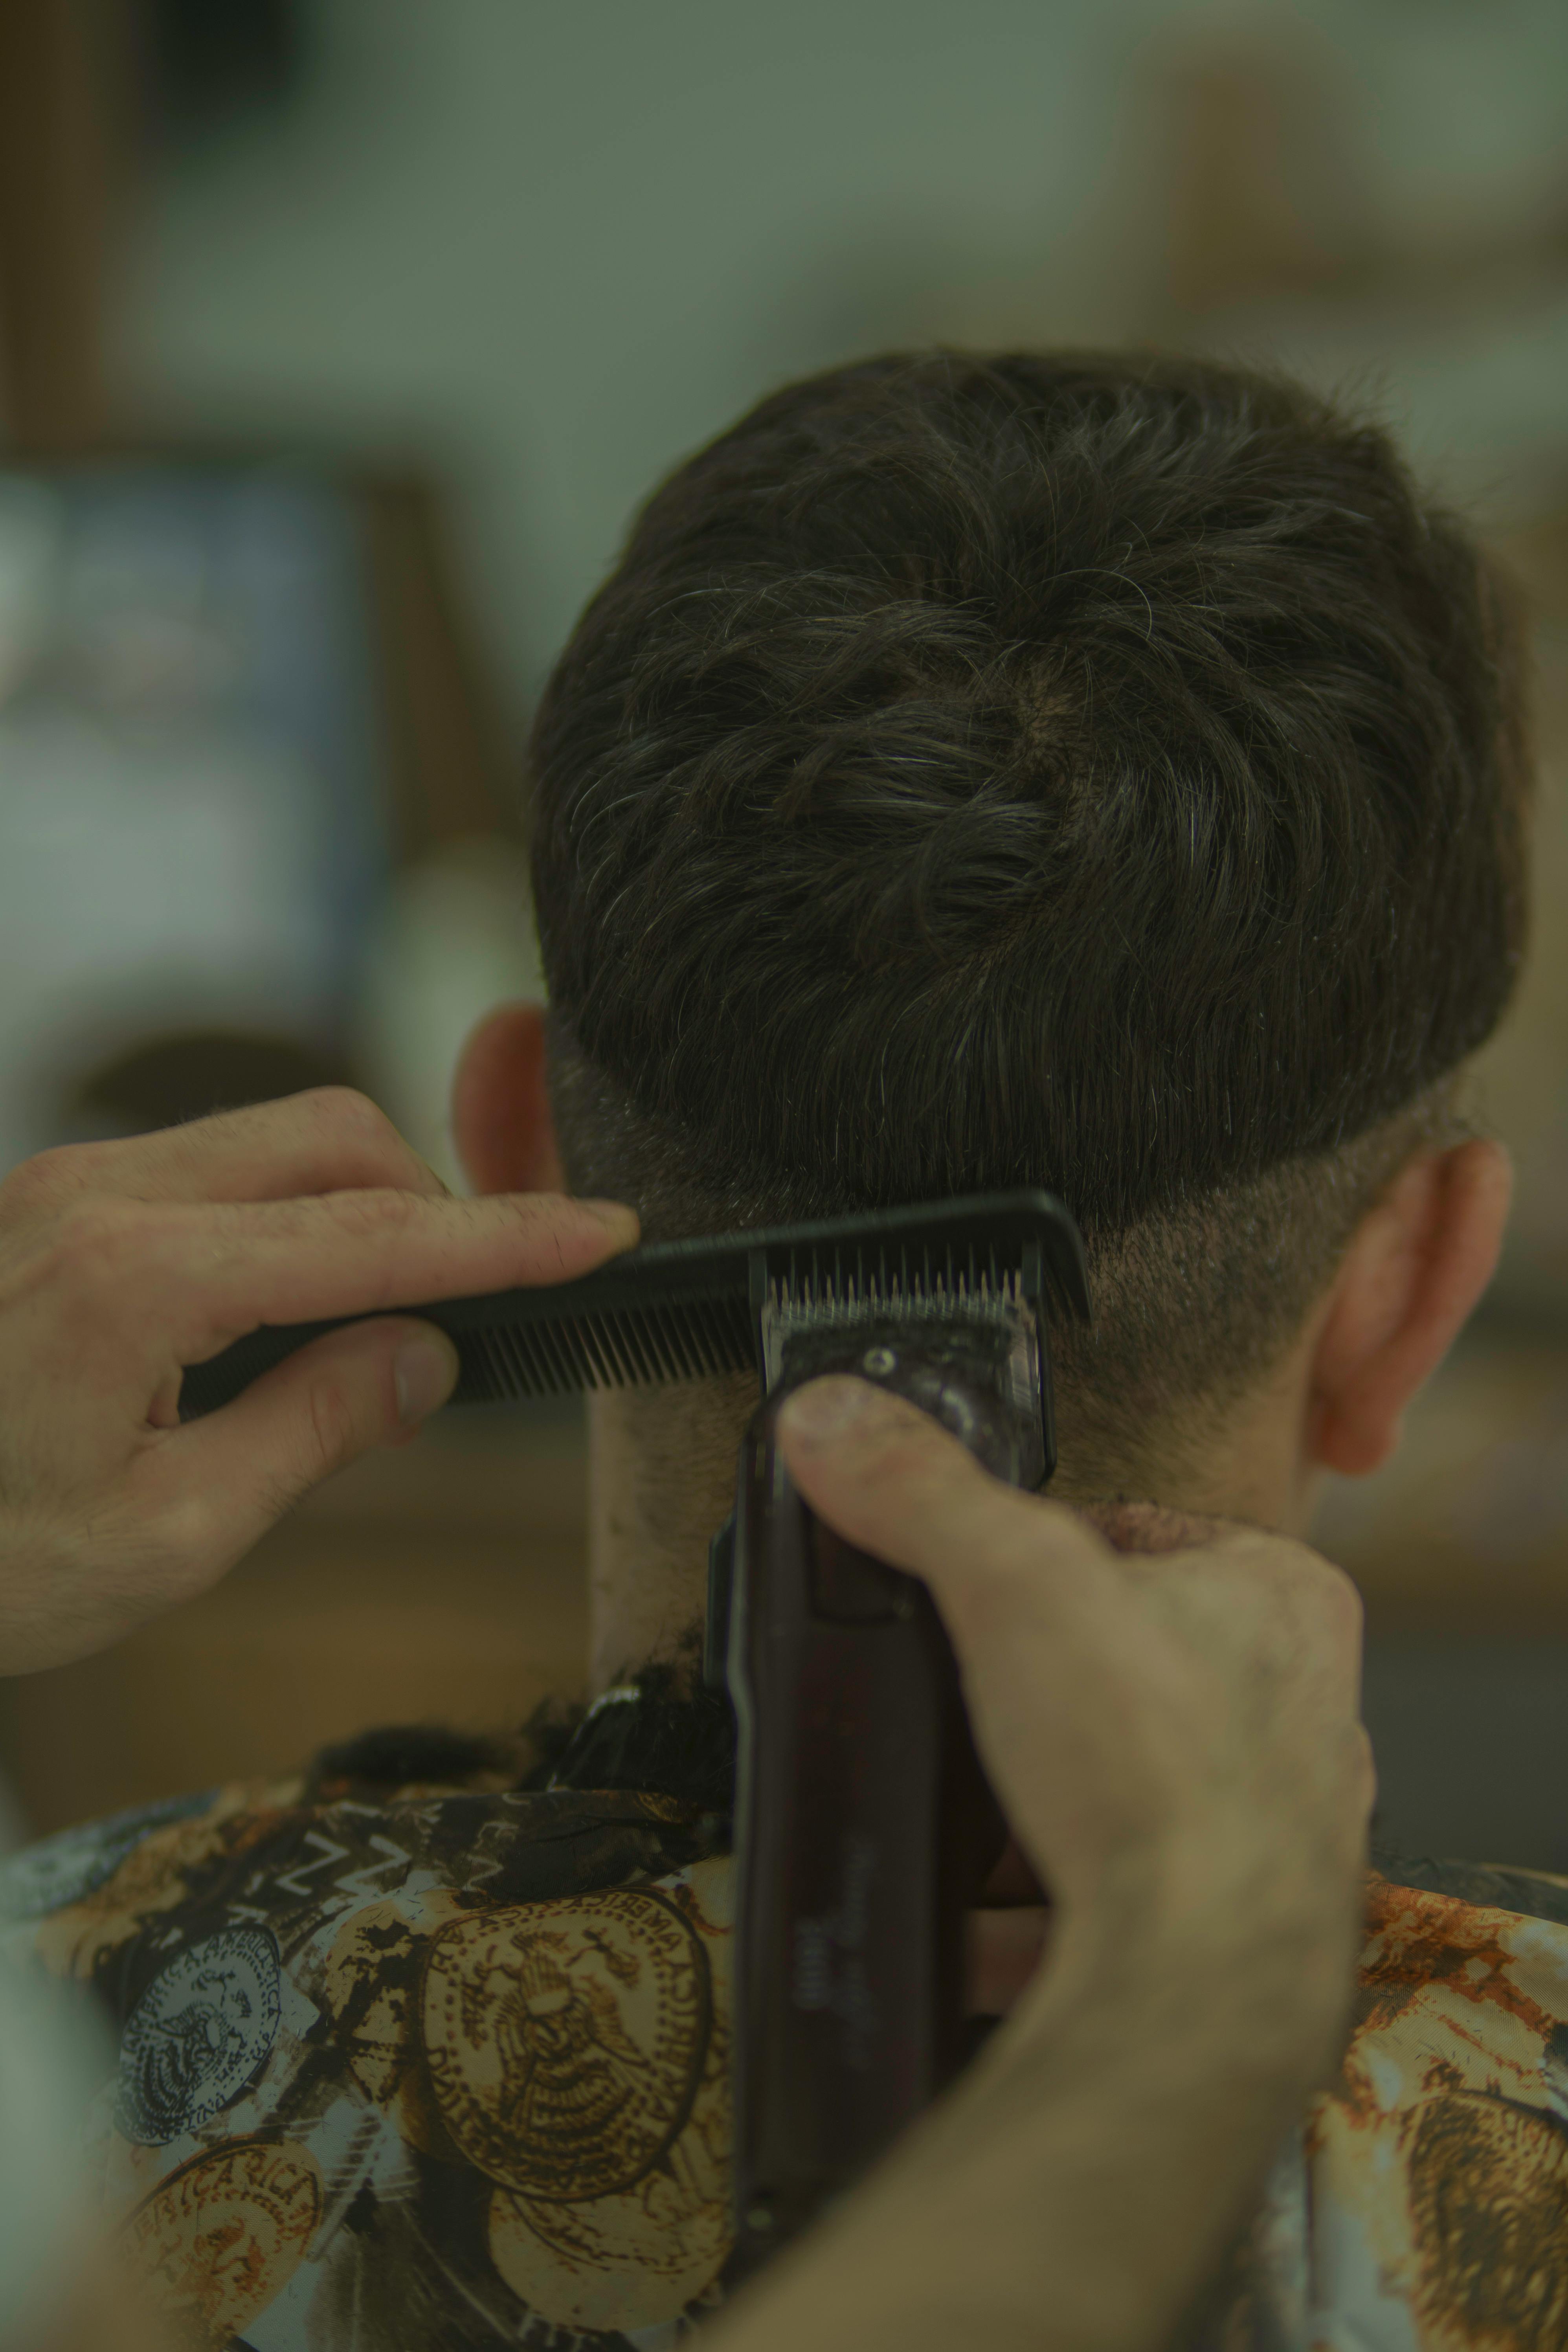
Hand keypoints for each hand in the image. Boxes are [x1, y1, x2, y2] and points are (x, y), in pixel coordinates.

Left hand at [0, 1089, 636, 1672]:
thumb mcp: (164, 1536)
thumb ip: (312, 1430)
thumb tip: (424, 1359)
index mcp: (137, 1280)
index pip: (374, 1235)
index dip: (507, 1237)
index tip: (602, 1230)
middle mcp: (97, 1196)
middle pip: (329, 1136)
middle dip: (434, 1201)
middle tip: (481, 1305)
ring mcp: (63, 1186)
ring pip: (270, 1139)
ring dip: (356, 1207)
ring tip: (379, 1326)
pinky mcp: (48, 1202)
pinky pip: (206, 1169)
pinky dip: (283, 1218)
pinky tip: (283, 1311)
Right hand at [710, 1380, 1372, 2351]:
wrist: (1199, 1987)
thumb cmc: (1152, 1767)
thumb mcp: (1011, 1581)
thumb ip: (920, 1492)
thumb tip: (831, 1417)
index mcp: (1284, 1602)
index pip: (1149, 1532)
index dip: (1050, 1549)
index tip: (983, 1580)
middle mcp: (1308, 1714)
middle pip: (1137, 1670)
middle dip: (1046, 1695)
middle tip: (965, 1702)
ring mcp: (1282, 1835)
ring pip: (1138, 1797)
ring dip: (1048, 1813)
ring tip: (963, 1815)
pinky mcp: (1241, 1937)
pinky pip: (1127, 1912)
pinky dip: (1047, 1919)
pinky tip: (972, 1926)